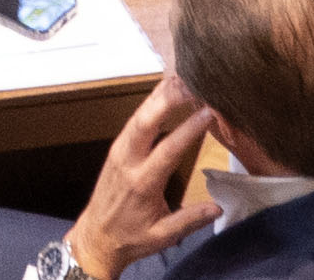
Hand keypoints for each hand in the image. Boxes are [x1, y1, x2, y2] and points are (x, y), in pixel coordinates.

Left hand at [65, 80, 215, 279]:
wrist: (96, 237)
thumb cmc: (131, 237)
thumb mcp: (162, 236)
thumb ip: (189, 220)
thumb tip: (217, 208)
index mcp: (141, 183)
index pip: (168, 150)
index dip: (189, 130)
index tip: (208, 111)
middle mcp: (128, 161)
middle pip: (145, 122)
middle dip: (166, 99)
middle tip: (189, 79)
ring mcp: (119, 152)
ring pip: (138, 117)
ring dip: (157, 96)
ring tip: (179, 76)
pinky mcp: (117, 149)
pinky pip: (133, 122)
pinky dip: (149, 104)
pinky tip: (162, 92)